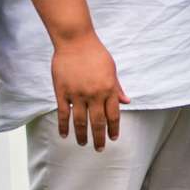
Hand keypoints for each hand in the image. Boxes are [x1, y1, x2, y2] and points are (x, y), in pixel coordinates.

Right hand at [53, 32, 128, 150]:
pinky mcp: (63, 92)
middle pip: (98, 122)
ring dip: (82, 136)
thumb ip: (117, 88)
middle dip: (99, 138)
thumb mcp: (112, 69)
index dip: (113, 129)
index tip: (113, 138)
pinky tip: (65, 135)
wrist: (75, 40)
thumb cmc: (95, 53)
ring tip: (82, 144)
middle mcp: (95, 94)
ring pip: (80, 121)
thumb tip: (127, 102)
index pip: (113, 115)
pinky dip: (64, 126)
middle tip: (99, 149)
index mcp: (109, 89)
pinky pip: (63, 114)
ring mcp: (78, 94)